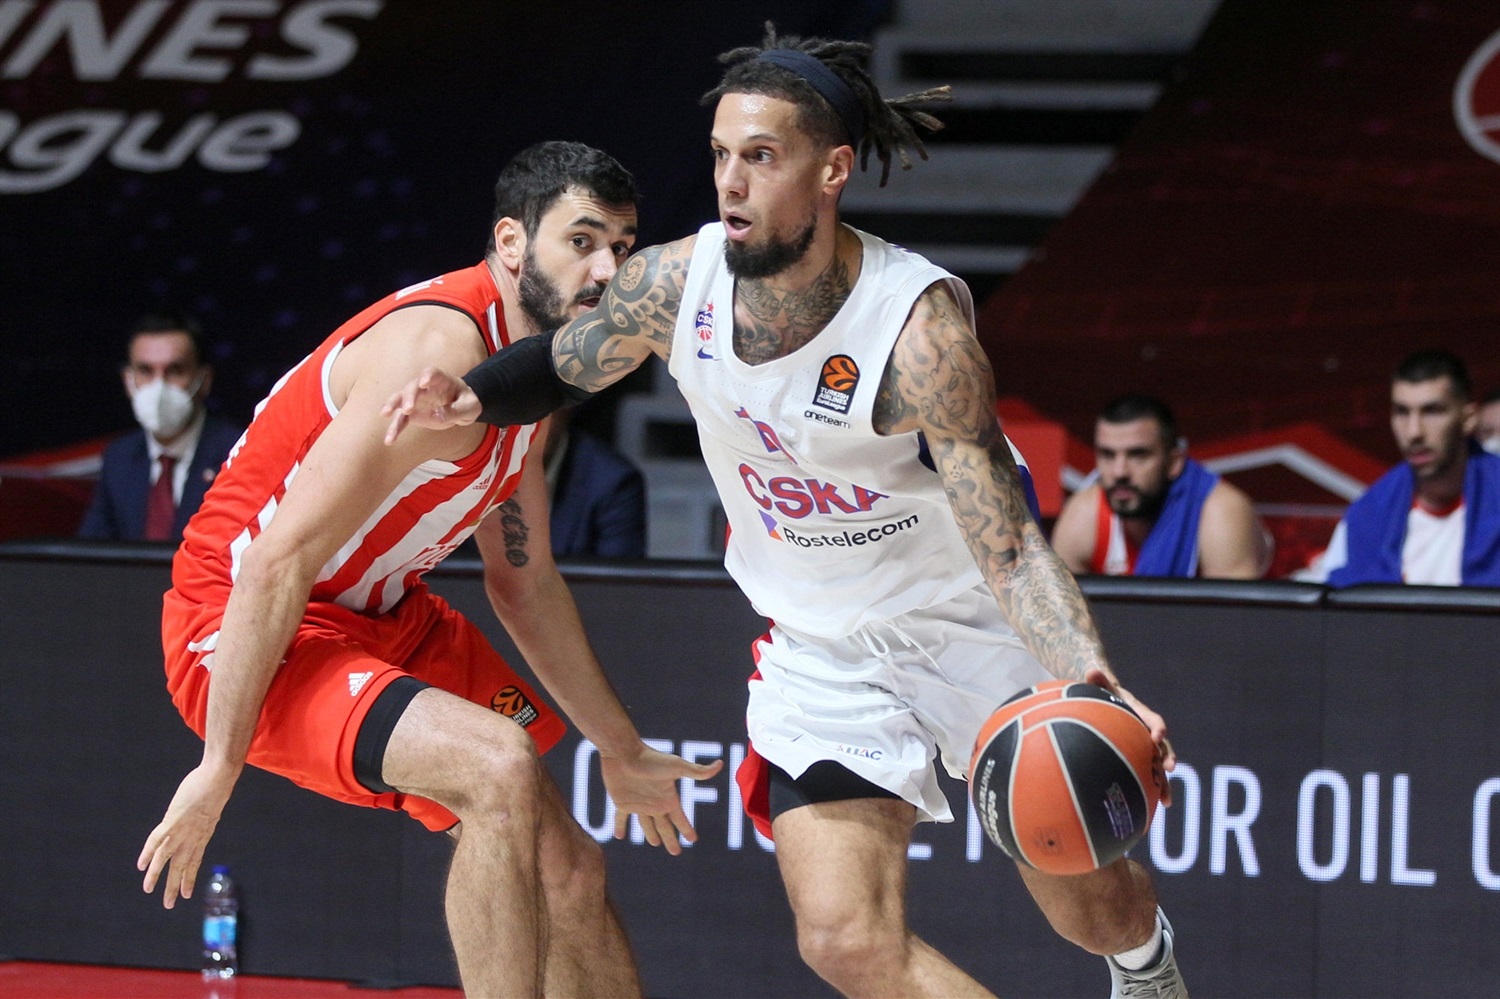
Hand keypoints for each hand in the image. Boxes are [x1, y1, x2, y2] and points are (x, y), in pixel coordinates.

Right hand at [137, 763, 236, 908]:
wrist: (219, 777)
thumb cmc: (217, 784)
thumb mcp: (212, 804)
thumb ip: (205, 813)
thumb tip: (204, 810)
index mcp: (203, 834)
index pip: (194, 861)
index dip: (189, 878)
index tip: (186, 894)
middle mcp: (193, 837)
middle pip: (181, 866)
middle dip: (175, 887)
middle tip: (169, 905)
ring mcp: (183, 830)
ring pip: (166, 858)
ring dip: (156, 875)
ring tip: (148, 890)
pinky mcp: (173, 821)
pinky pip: (157, 840)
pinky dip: (148, 852)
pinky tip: (141, 865)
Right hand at [380, 367, 480, 444]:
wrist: (461, 407)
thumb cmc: (466, 402)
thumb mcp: (469, 407)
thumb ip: (456, 410)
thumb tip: (438, 415)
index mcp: (441, 380)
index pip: (432, 373)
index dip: (427, 376)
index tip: (424, 383)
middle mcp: (424, 387)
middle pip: (413, 387)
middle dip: (408, 396)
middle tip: (407, 409)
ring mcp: (416, 399)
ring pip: (400, 400)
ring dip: (392, 407)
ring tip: (385, 415)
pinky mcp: (412, 413)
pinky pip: (401, 419)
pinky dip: (395, 428)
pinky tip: (389, 440)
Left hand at [601, 744, 723, 855]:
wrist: (624, 752)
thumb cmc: (651, 758)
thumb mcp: (676, 766)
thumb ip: (697, 771)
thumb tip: (721, 764)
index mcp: (668, 798)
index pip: (680, 818)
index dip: (686, 829)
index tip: (693, 839)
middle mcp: (655, 802)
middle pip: (664, 826)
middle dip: (670, 839)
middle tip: (676, 853)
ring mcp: (638, 803)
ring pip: (645, 824)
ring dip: (650, 834)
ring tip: (654, 843)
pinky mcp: (622, 802)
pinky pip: (621, 818)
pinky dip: (620, 826)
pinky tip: (619, 835)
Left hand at [1085, 666, 1175, 807]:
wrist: (1108, 699)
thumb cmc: (1103, 693)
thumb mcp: (1101, 685)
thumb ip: (1098, 679)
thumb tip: (1091, 670)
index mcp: (1140, 712)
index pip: (1152, 719)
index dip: (1157, 727)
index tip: (1157, 735)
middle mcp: (1147, 730)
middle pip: (1162, 745)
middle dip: (1166, 756)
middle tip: (1170, 768)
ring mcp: (1145, 746)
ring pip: (1159, 765)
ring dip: (1164, 781)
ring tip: (1166, 800)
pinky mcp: (1140, 757)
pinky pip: (1149, 774)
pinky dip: (1153, 789)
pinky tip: (1155, 807)